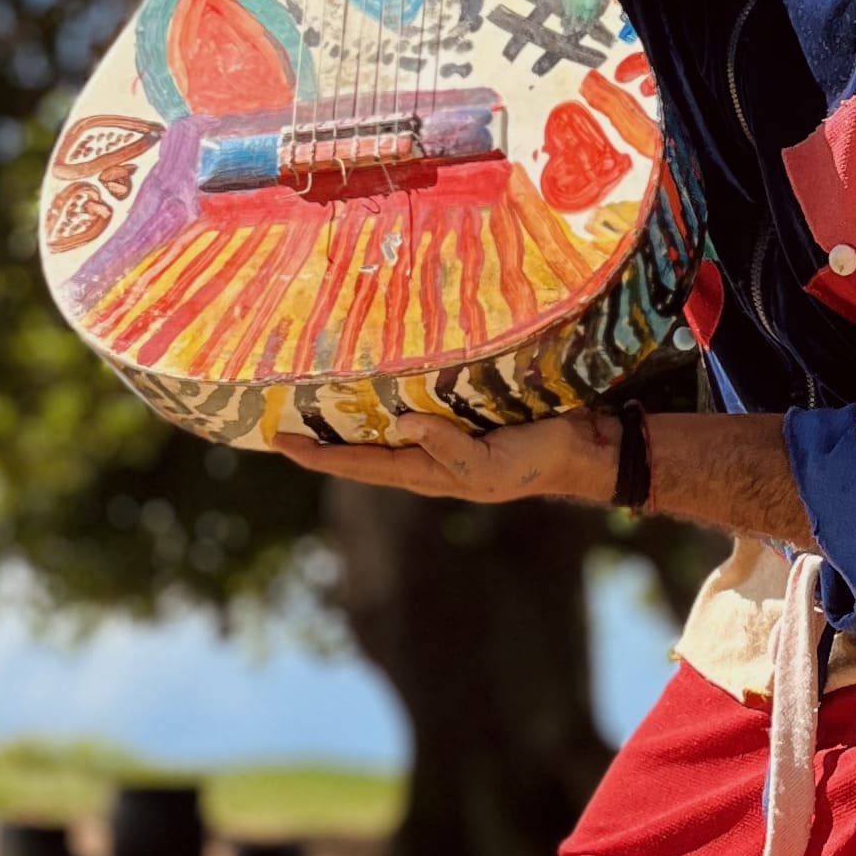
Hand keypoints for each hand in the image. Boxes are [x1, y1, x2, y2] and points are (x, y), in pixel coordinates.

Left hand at [275, 408, 608, 503]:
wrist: (576, 449)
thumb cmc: (533, 460)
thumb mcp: (488, 464)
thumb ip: (446, 447)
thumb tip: (400, 423)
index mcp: (425, 473)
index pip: (358, 466)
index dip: (318, 457)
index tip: (279, 443)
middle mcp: (424, 457)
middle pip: (358, 452)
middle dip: (319, 442)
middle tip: (278, 422)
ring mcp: (440, 438)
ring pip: (379, 432)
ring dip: (345, 420)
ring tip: (311, 401)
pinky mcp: (458, 416)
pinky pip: (409, 409)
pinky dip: (382, 399)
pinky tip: (371, 382)